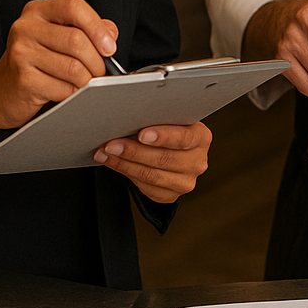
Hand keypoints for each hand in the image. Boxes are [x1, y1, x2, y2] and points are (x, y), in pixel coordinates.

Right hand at [0, 0, 117, 143]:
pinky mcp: (23, 79)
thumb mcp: (57, 38)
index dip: (96, 26)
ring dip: (87, 80)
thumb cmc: (34, 63)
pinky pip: (63, 88)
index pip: (72, 6)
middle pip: (76, 40)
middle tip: (100, 72)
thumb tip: (110, 34)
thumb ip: (86, 30)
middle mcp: (26, 27)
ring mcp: (21, 53)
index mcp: (37, 11)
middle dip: (97, 61)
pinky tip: (67, 92)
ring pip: (73, 68)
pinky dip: (73, 94)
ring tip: (85, 83)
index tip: (109, 46)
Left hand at [94, 121, 210, 202]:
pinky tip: (114, 163)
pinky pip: (146, 188)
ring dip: (124, 163)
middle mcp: (197, 161)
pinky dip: (126, 174)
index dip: (162, 136)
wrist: (171, 149)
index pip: (184, 138)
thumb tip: (131, 113)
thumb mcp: (169, 117)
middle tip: (112, 144)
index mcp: (201, 137)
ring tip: (107, 153)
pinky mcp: (171, 195)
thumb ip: (157, 116)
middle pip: (163, 159)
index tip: (141, 134)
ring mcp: (185, 181)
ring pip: (151, 175)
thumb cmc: (168, 128)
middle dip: (133, 151)